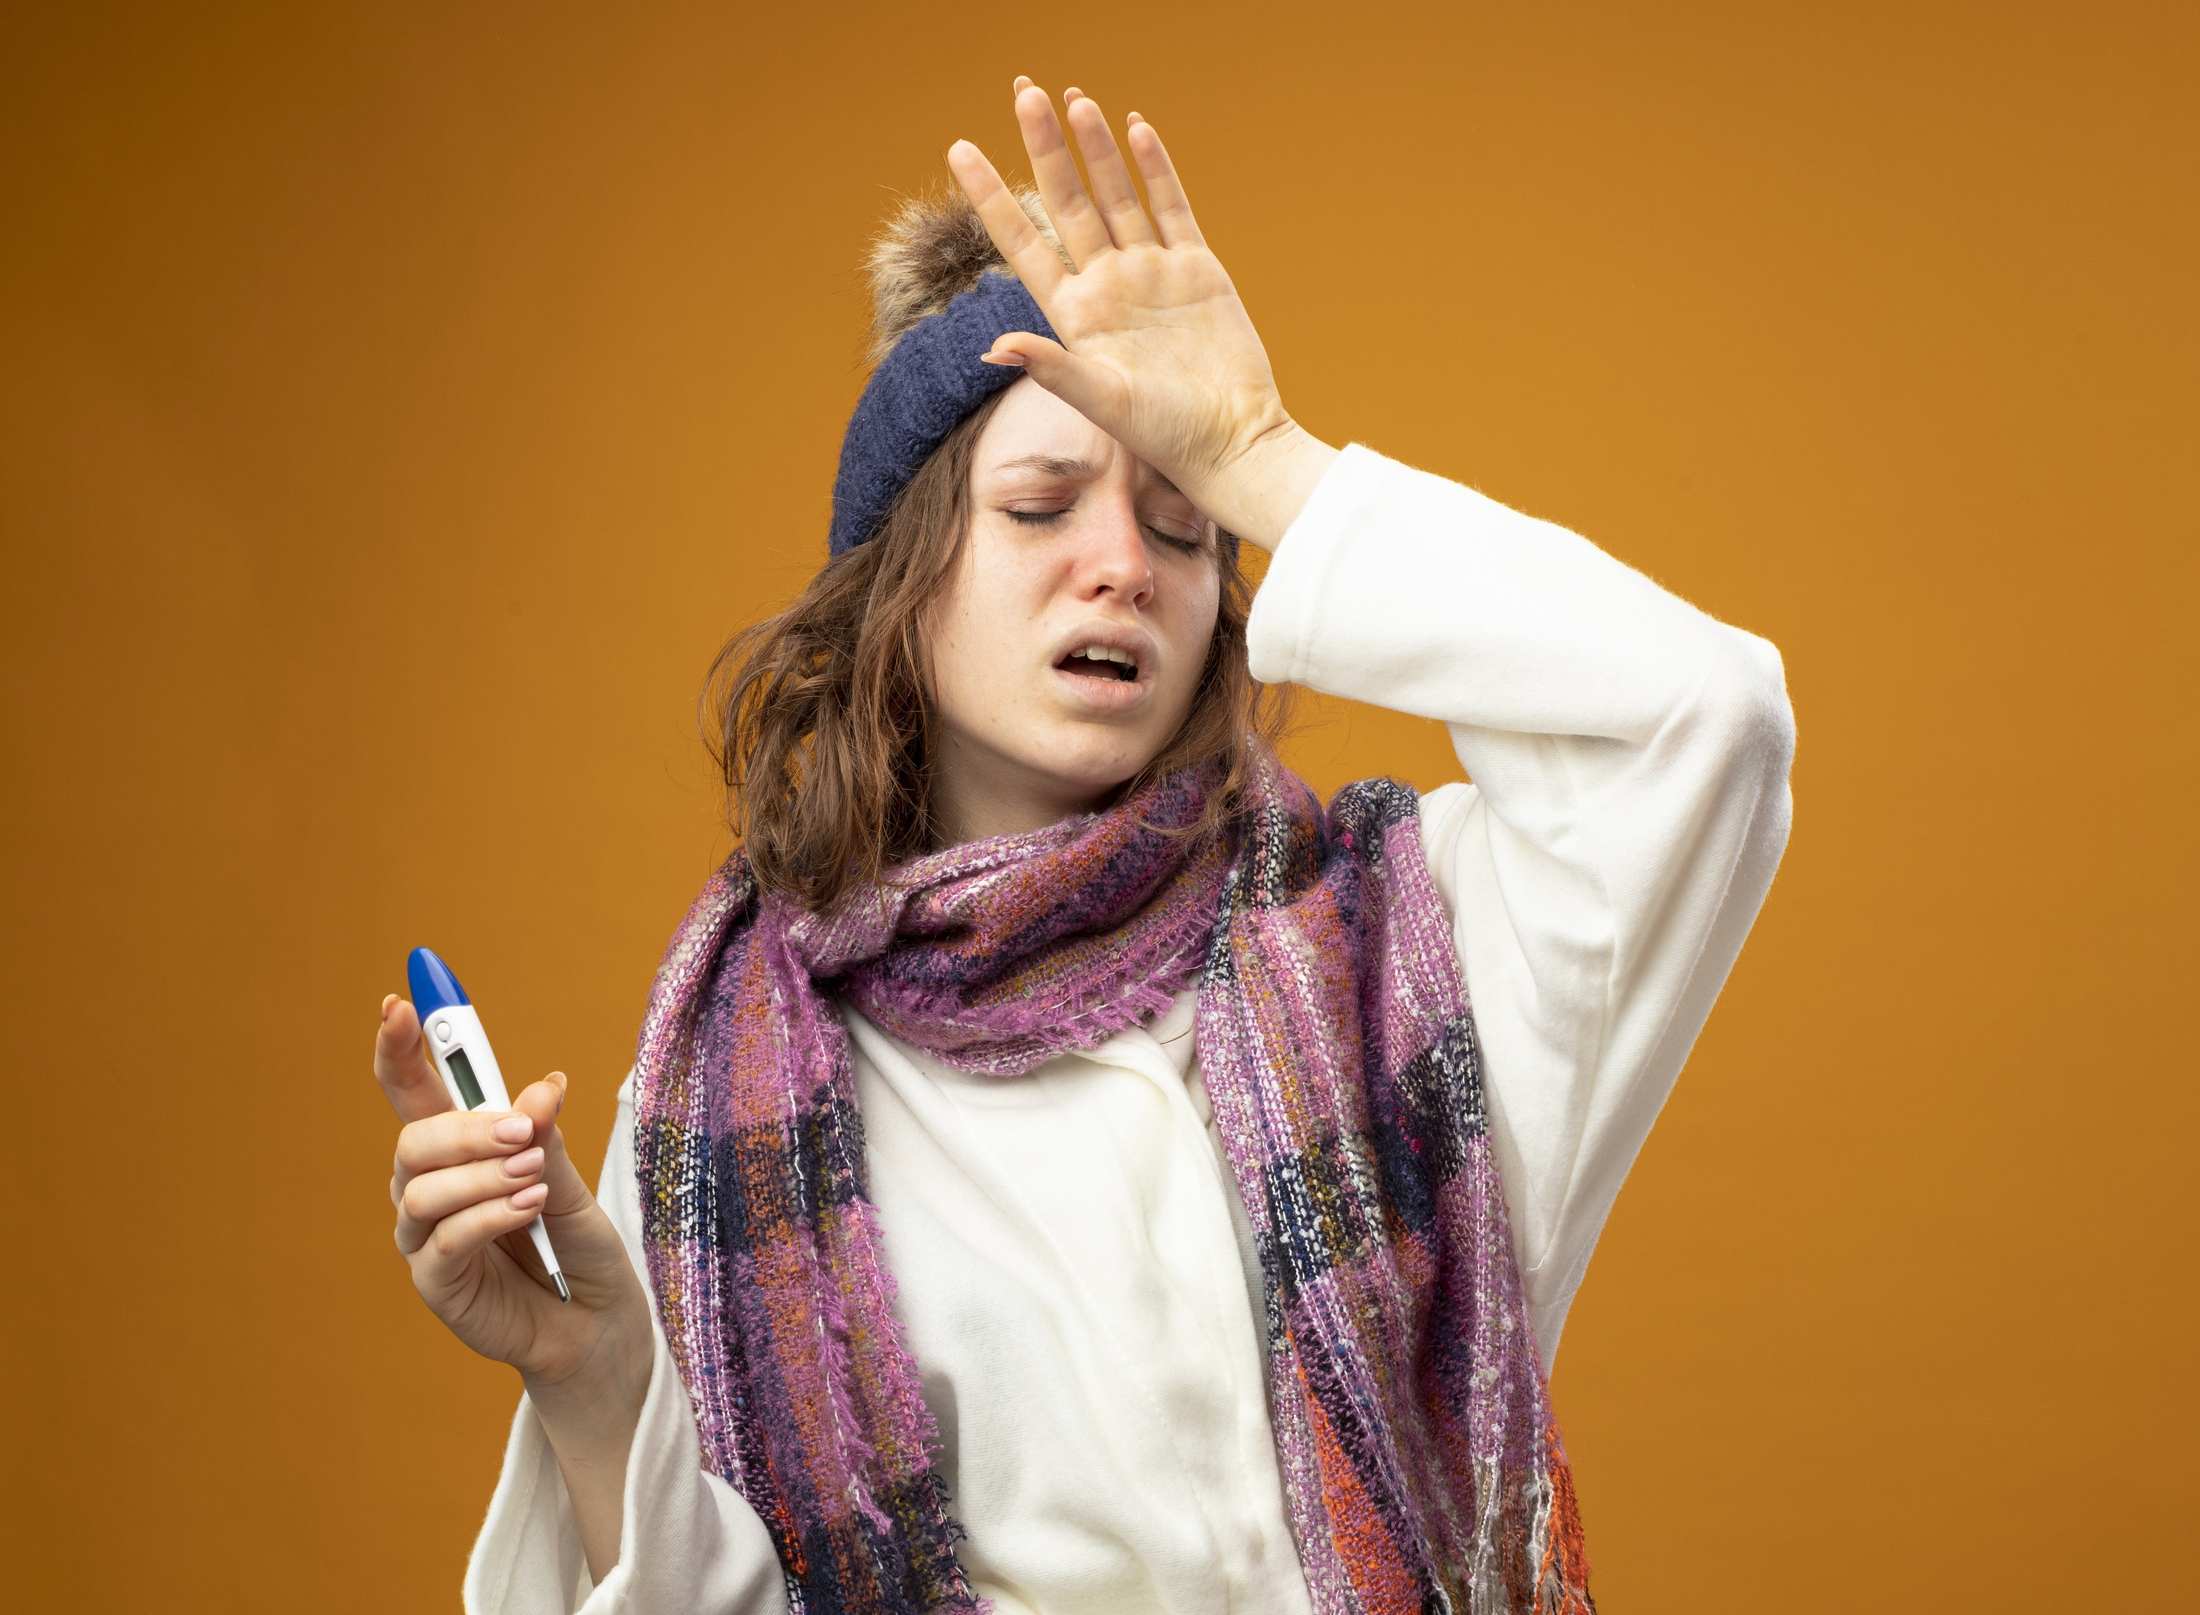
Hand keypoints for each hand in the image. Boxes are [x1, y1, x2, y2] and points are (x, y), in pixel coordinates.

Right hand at [373, 993, 651, 1395]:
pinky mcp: (436, 1283)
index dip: (403, 1047)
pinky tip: (526, 1210)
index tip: (401, 1004)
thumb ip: (548, 1141)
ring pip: (421, 1187)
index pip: (417, 1089)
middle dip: (465, 1125)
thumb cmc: (581, 1249)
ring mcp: (427, 1236)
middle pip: (413, 1135)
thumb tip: (541, 1088)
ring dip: (482, 1174)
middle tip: (523, 1130)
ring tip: (536, 1181)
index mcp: (463, 1148)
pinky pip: (441, 1240)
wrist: (600, 1325)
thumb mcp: (573, 1185)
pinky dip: (485, 1216)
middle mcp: (433, 1186)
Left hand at [946, 76, 1302, 516]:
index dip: (990, 196)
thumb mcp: (1103, 402)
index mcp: (1075, 314)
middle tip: (1023, 91)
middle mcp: (1107, 286)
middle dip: (1044, 147)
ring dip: (1095, 148)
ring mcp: (1152, 273)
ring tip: (1073, 98)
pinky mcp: (1196, 269)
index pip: (1022, 241)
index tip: (959, 149)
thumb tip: (993, 349)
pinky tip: (1134, 128)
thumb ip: (1053, 368)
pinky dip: (1153, 167)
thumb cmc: (1166, 435)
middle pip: (1066, 202)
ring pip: (1115, 195)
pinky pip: (1170, 206)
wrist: (1234, 442)